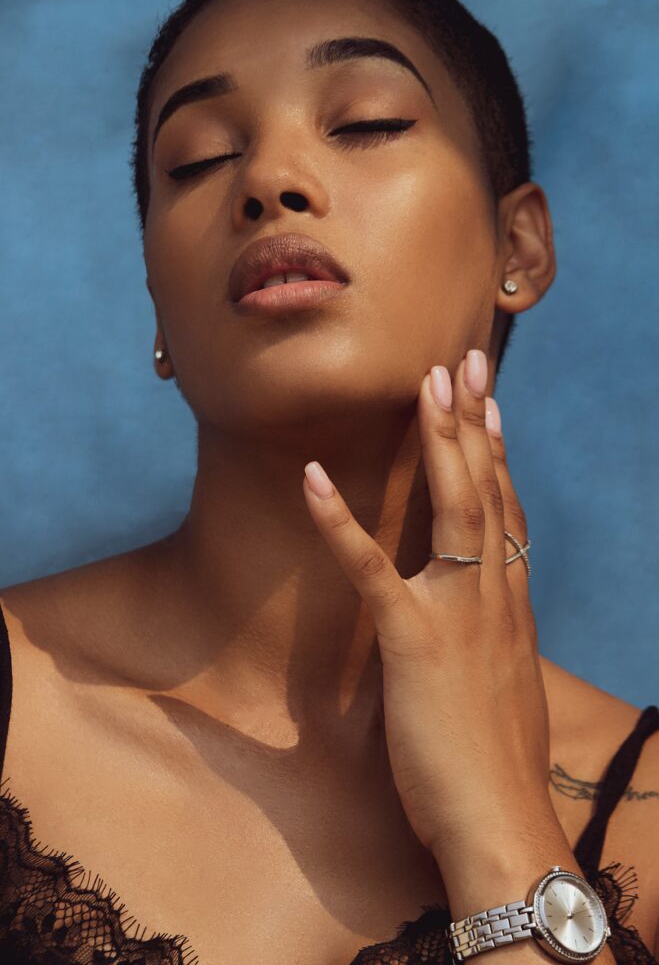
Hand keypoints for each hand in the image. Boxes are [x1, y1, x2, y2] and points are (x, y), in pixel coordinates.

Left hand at [302, 349, 553, 869]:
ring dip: (438, 441)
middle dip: (474, 421)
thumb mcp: (504, 694)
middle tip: (463, 361)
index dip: (496, 456)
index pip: (506, 513)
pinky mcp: (415, 640)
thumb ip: (492, 649)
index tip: (490, 407)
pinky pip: (372, 569)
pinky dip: (339, 522)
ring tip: (426, 384)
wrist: (501, 819)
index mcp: (511, 607)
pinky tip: (310, 479)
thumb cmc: (495, 767)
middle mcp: (494, 595)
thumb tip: (482, 634)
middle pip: (487, 491)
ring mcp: (459, 612)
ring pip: (454, 508)